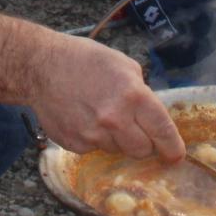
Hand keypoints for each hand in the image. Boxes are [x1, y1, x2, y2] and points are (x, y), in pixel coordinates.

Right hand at [30, 38, 182, 159]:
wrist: (40, 67)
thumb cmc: (84, 60)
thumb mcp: (123, 65)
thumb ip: (142, 92)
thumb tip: (151, 116)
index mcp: (134, 97)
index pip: (164, 132)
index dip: (172, 147)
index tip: (175, 155)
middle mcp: (115, 120)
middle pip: (142, 150)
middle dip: (142, 141)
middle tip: (132, 126)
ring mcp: (93, 135)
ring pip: (118, 151)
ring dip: (116, 139)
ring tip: (101, 115)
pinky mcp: (75, 144)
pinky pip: (95, 150)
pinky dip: (94, 139)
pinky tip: (84, 118)